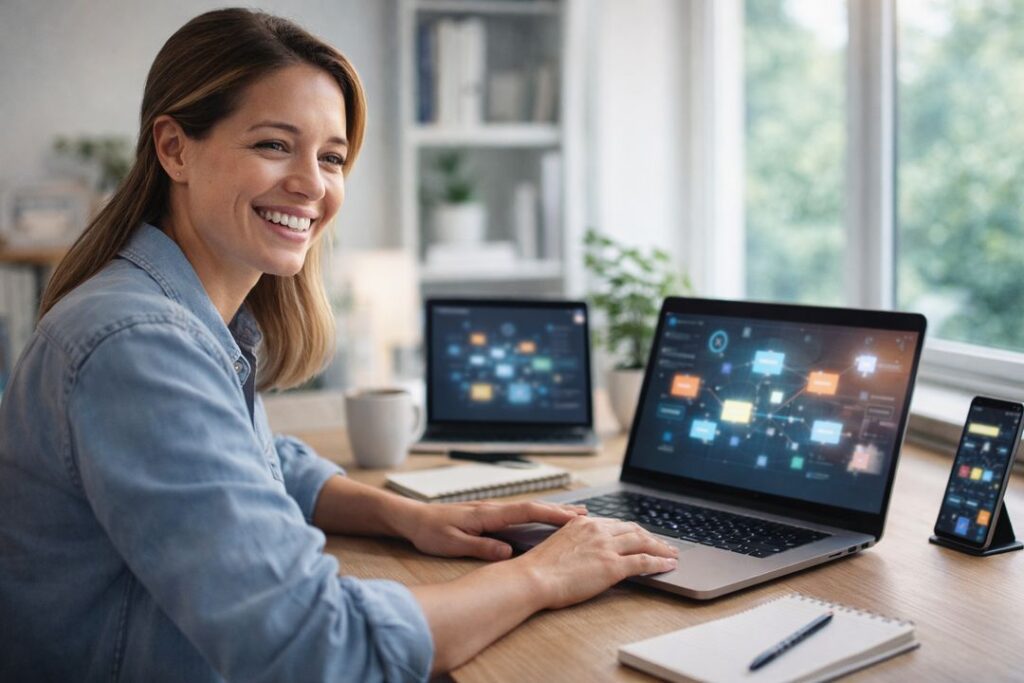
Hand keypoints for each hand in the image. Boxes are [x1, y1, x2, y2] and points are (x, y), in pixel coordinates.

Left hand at [398, 500, 586, 560]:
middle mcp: (493, 508)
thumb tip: (508, 553)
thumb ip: (481, 547)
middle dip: (560, 510)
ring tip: (574, 516)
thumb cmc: (429, 531)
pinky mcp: (487, 515)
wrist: (412, 518)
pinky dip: (537, 514)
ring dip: (551, 511)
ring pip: (528, 509)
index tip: (574, 520)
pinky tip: (543, 520)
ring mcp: (491, 510)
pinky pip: (519, 514)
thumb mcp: (452, 544)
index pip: (527, 511)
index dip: (552, 514)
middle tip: (587, 515)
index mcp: (488, 514)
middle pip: (533, 506)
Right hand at [513, 516, 678, 609]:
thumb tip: (587, 552)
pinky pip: (644, 562)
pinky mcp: (612, 566)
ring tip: (672, 554)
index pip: (616, 524)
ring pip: (643, 542)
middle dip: (651, 537)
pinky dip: (660, 562)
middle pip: (633, 530)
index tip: (641, 536)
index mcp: (583, 523)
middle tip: (664, 544)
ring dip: (661, 548)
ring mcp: (606, 547)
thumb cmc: (539, 568)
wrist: (534, 577)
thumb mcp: (559, 545)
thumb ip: (576, 542)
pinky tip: (668, 565)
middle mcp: (597, 530)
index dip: (633, 531)